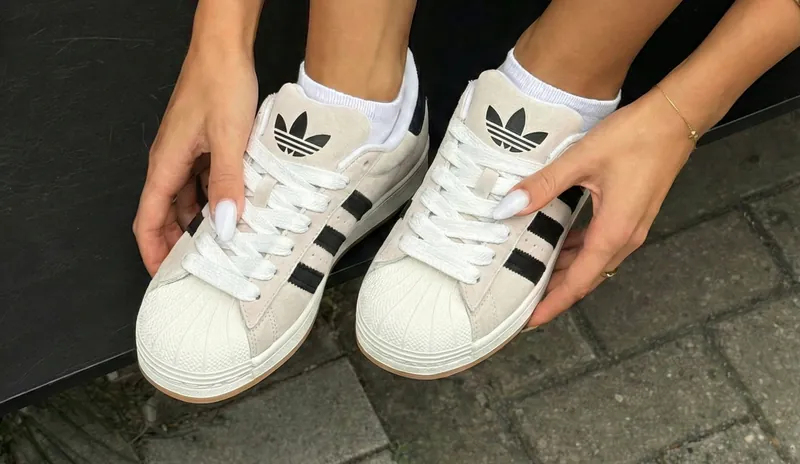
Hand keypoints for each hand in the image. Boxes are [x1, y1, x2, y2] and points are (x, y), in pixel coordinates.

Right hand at [133, 44, 256, 275]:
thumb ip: (226, 184)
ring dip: (200, 222)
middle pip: (166, 214)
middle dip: (179, 242)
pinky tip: (234, 208)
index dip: (153, 252)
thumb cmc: (219, 84)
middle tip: (203, 267)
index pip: (147, 220)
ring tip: (224, 244)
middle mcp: (170, 161)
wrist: (224, 49)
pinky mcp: (202, 146)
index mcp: (165, 164)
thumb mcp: (229, 139)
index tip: (165, 276)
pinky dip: (214, 199)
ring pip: (186, 199)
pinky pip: (202, 182)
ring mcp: (186, 153)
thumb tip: (223, 225)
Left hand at [508, 90, 695, 326]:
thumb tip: (506, 208)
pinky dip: (577, 252)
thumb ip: (543, 186)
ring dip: (566, 271)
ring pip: (593, 261)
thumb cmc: (633, 137)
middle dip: (555, 292)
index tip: (530, 322)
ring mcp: (632, 227)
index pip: (579, 281)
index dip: (554, 303)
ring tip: (533, 277)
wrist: (676, 117)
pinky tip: (557, 245)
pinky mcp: (632, 215)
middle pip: (586, 277)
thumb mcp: (580, 160)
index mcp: (614, 232)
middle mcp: (626, 237)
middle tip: (523, 301)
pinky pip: (600, 244)